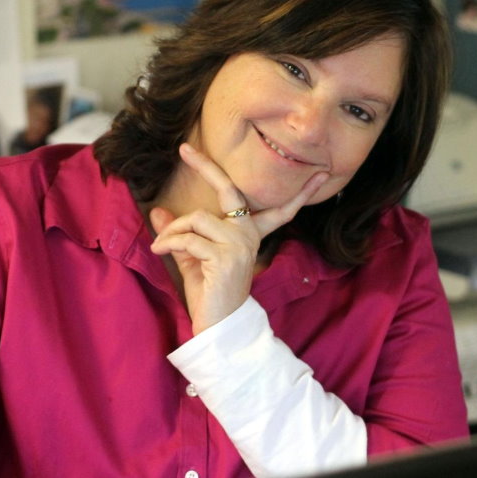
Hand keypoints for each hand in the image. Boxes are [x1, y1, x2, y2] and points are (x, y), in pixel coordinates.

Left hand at [149, 143, 328, 334]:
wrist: (216, 328)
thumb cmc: (209, 294)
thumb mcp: (193, 259)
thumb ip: (181, 235)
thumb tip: (158, 210)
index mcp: (249, 234)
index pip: (279, 208)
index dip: (299, 192)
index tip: (319, 174)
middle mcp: (249, 235)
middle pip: (230, 190)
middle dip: (207, 167)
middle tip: (185, 149)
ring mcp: (240, 244)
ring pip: (198, 218)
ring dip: (174, 231)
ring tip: (160, 245)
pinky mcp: (226, 257)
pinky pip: (190, 239)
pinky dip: (170, 242)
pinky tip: (160, 250)